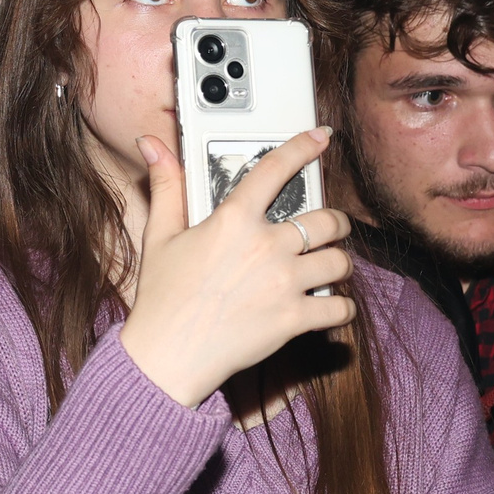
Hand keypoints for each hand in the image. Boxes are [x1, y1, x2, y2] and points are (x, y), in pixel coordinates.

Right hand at [117, 128, 356, 407]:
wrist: (168, 355)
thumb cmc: (163, 296)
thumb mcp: (161, 235)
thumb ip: (166, 185)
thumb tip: (152, 143)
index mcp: (234, 220)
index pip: (276, 169)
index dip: (303, 147)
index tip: (321, 138)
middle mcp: (266, 246)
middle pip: (327, 220)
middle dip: (335, 222)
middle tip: (330, 227)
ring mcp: (284, 283)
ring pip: (340, 262)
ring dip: (339, 263)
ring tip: (330, 267)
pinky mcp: (294, 319)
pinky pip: (339, 308)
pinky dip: (340, 307)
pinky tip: (330, 306)